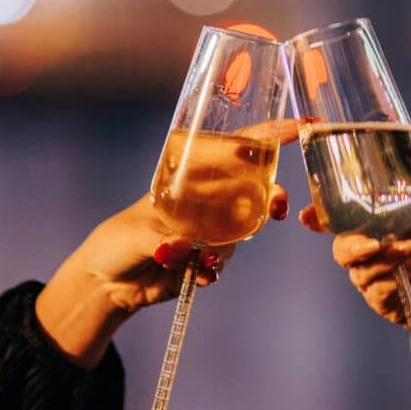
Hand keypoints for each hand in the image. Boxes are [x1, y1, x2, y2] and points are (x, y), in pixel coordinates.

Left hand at [36, 119, 297, 367]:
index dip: (270, 134)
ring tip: (211, 257)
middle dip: (272, 194)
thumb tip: (183, 247)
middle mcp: (209, 198)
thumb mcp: (135, 232)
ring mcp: (212, 228)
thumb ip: (160, 239)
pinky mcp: (210, 259)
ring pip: (246, 228)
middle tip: (278, 206)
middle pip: (255, 186)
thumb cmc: (118, 240)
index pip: (237, 147)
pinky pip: (226, 260)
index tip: (302, 125)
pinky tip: (197, 275)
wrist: (108, 283)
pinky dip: (215, 268)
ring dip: (239, 239)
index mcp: (192, 175)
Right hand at [299, 132, 410, 346]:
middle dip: (349, 241)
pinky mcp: (389, 302)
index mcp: (383, 223)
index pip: (341, 218)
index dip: (319, 216)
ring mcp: (380, 278)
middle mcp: (375, 249)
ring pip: (358, 268)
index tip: (305, 214)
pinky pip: (381, 289)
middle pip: (341, 246)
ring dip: (381, 257)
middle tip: (373, 239)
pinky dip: (405, 272)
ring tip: (408, 247)